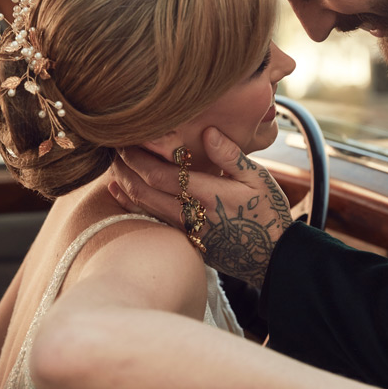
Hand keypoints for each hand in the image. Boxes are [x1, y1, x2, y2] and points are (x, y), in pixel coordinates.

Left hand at [108, 127, 292, 286]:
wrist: (273, 257)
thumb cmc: (268, 212)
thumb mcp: (258, 178)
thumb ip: (230, 155)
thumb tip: (206, 131)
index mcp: (208, 195)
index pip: (162, 174)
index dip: (139, 156)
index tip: (128, 138)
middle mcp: (191, 215)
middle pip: (145, 190)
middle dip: (126, 167)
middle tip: (113, 147)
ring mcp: (185, 231)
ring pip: (143, 206)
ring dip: (125, 184)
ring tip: (115, 164)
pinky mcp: (184, 241)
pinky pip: (150, 220)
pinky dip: (131, 204)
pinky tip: (118, 191)